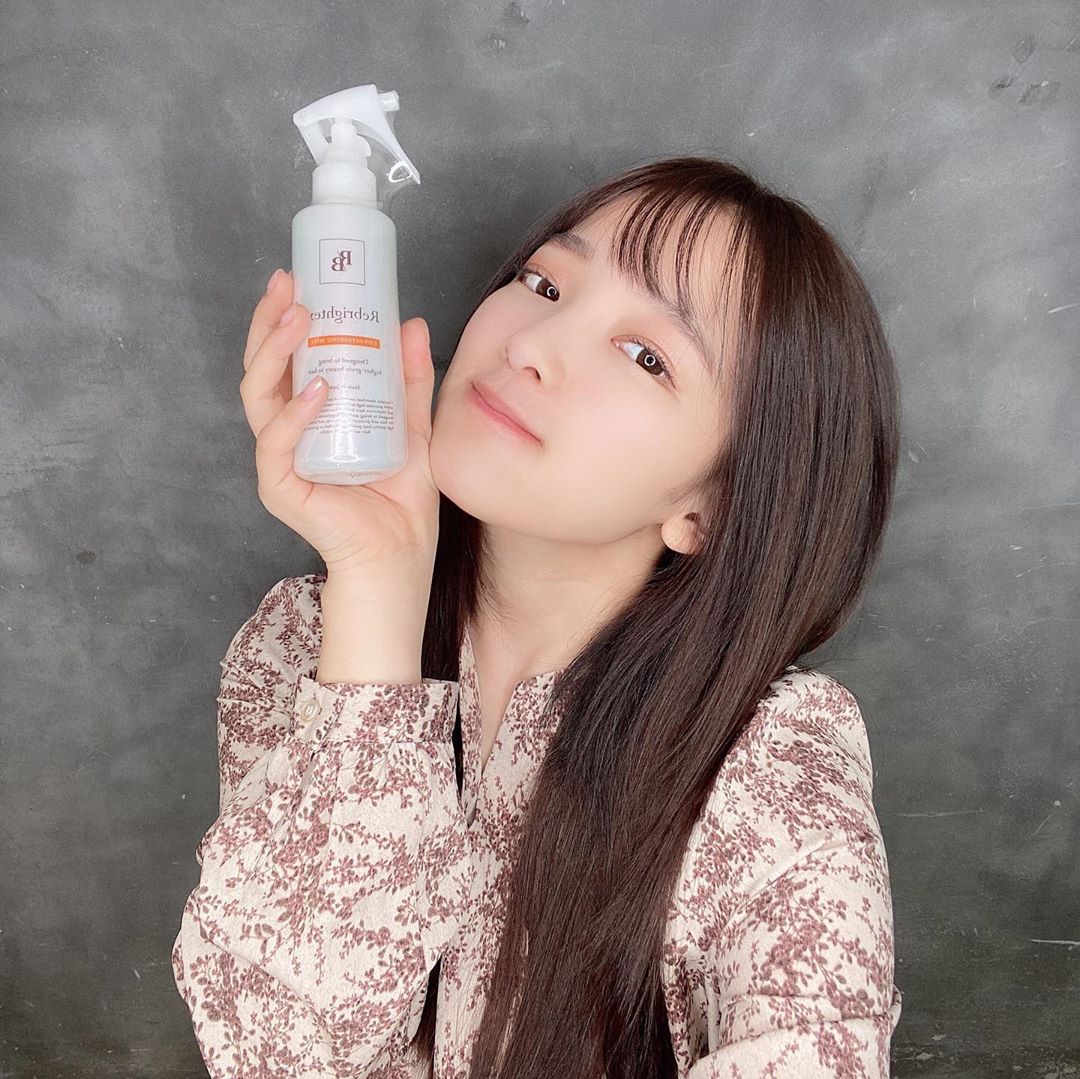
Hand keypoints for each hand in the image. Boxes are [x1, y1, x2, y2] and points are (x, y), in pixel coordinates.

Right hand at [238, 269, 440, 587]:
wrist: (401, 554)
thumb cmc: (401, 499)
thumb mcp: (413, 428)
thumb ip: (410, 381)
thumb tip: (412, 324)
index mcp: (309, 416)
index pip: (286, 358)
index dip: (285, 317)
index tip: (300, 276)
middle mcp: (287, 432)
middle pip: (262, 368)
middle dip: (270, 322)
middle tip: (289, 284)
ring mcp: (280, 459)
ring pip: (258, 396)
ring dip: (275, 353)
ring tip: (300, 318)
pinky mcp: (281, 487)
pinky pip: (278, 445)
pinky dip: (294, 415)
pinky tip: (316, 389)